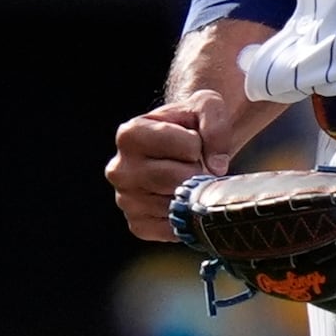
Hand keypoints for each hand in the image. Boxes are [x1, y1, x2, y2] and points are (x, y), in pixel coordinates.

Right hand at [106, 90, 239, 241]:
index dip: (200, 145)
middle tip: (196, 166)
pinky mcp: (138, 225)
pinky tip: (183, 201)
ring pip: (176, 206)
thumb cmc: (191, 125)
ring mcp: (125, 200)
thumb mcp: (206, 106)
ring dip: (192, 196)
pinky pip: (172, 229)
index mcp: (129, 134)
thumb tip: (216, 166)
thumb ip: (216, 124)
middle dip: (198, 173)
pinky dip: (186, 218)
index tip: (193, 142)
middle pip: (179, 179)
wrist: (180, 149)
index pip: (187, 147)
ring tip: (187, 181)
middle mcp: (119, 169)